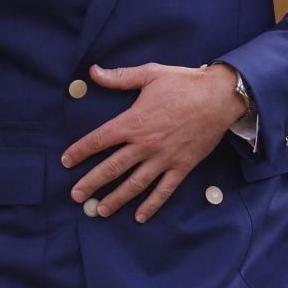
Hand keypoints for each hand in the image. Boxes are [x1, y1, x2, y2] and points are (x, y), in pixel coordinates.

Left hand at [62, 62, 243, 220]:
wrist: (220, 97)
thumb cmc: (184, 83)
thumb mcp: (150, 74)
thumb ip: (119, 77)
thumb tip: (92, 72)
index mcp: (134, 122)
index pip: (99, 140)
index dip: (80, 151)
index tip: (66, 161)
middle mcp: (146, 144)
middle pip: (112, 168)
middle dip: (92, 183)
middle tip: (76, 196)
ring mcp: (164, 158)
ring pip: (135, 183)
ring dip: (117, 198)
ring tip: (101, 210)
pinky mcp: (183, 166)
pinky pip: (164, 190)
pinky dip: (152, 204)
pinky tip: (140, 216)